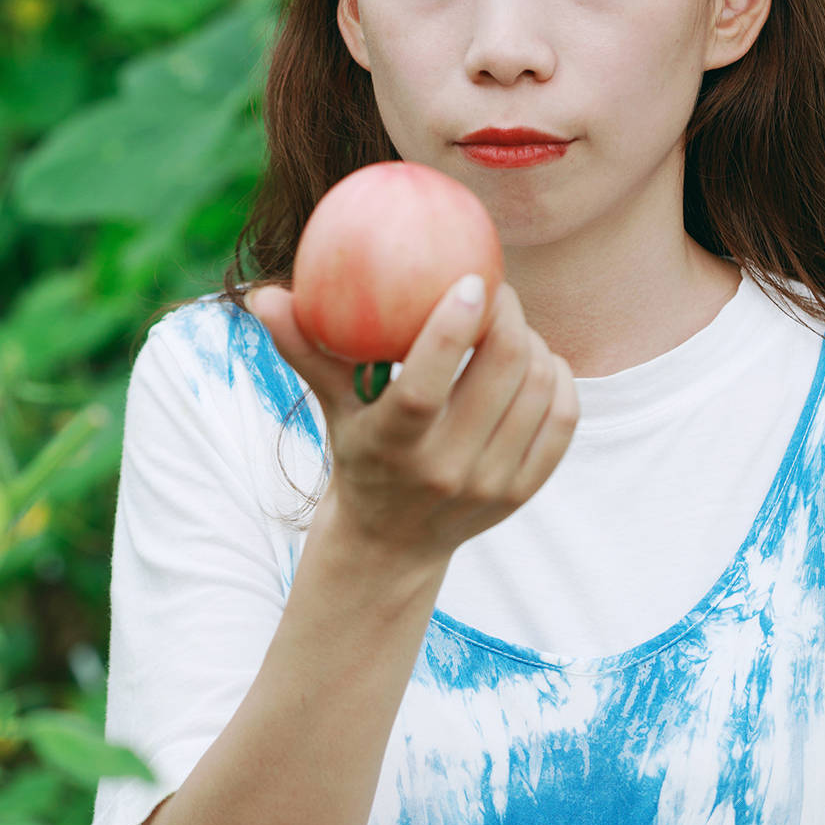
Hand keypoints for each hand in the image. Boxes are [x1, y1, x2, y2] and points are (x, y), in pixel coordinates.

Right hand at [245, 276, 577, 565]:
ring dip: (531, 342)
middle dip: (508, 315)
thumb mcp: (329, 406)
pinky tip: (537, 358)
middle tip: (494, 287)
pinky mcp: (525, 492)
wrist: (392, 544)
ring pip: (538, 390)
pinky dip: (556, 378)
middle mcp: (445, 470)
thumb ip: (302, 347)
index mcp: (392, 447)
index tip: (470, 280)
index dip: (452, 330)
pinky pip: (562, 419)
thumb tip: (262, 295)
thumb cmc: (358, 450)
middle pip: (500, 374)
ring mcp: (492, 486)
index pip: (424, 387)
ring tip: (509, 324)